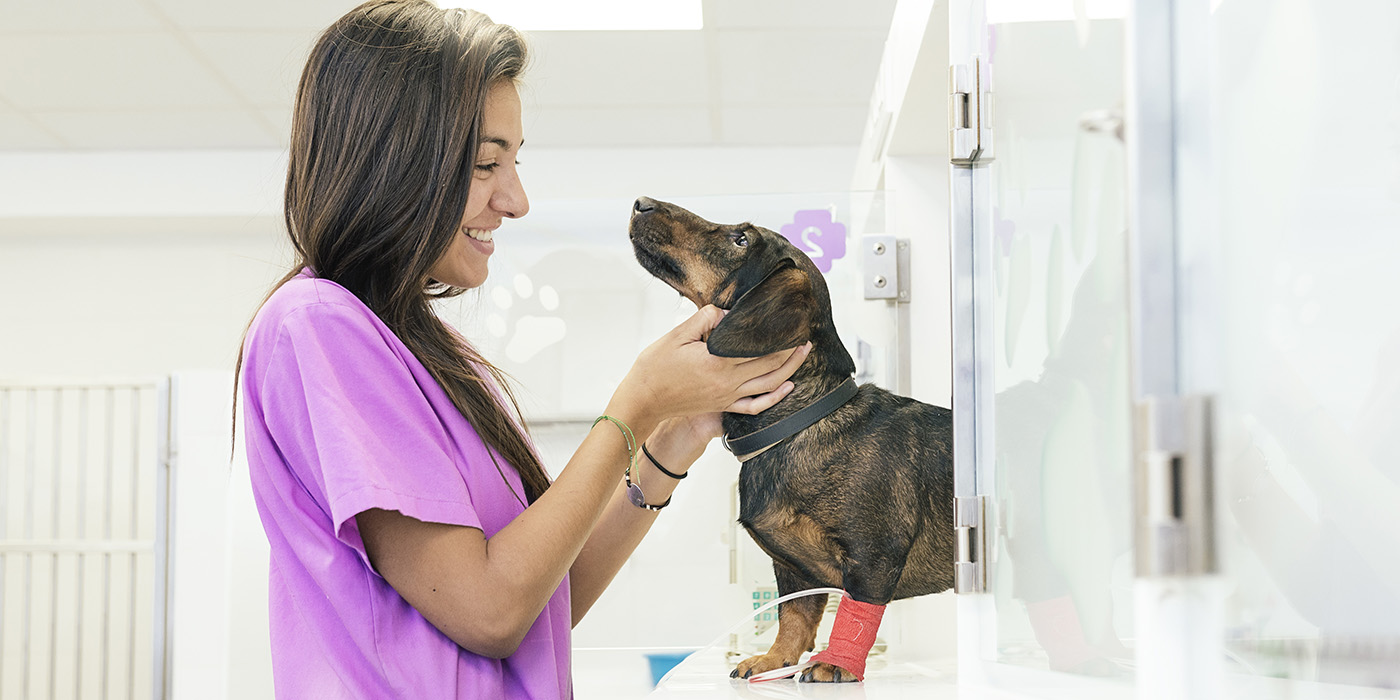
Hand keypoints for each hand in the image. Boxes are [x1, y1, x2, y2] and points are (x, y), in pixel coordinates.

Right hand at [611, 305, 808, 425]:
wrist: (643, 400)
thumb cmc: (655, 367)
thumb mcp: (677, 334)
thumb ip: (704, 320)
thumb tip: (726, 313)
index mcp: (717, 362)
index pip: (759, 347)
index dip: (779, 336)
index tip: (791, 322)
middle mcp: (727, 382)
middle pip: (770, 365)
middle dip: (791, 350)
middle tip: (804, 334)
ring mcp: (727, 396)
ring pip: (769, 385)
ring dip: (790, 369)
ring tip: (803, 353)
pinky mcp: (723, 405)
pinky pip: (756, 405)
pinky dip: (775, 398)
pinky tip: (787, 387)